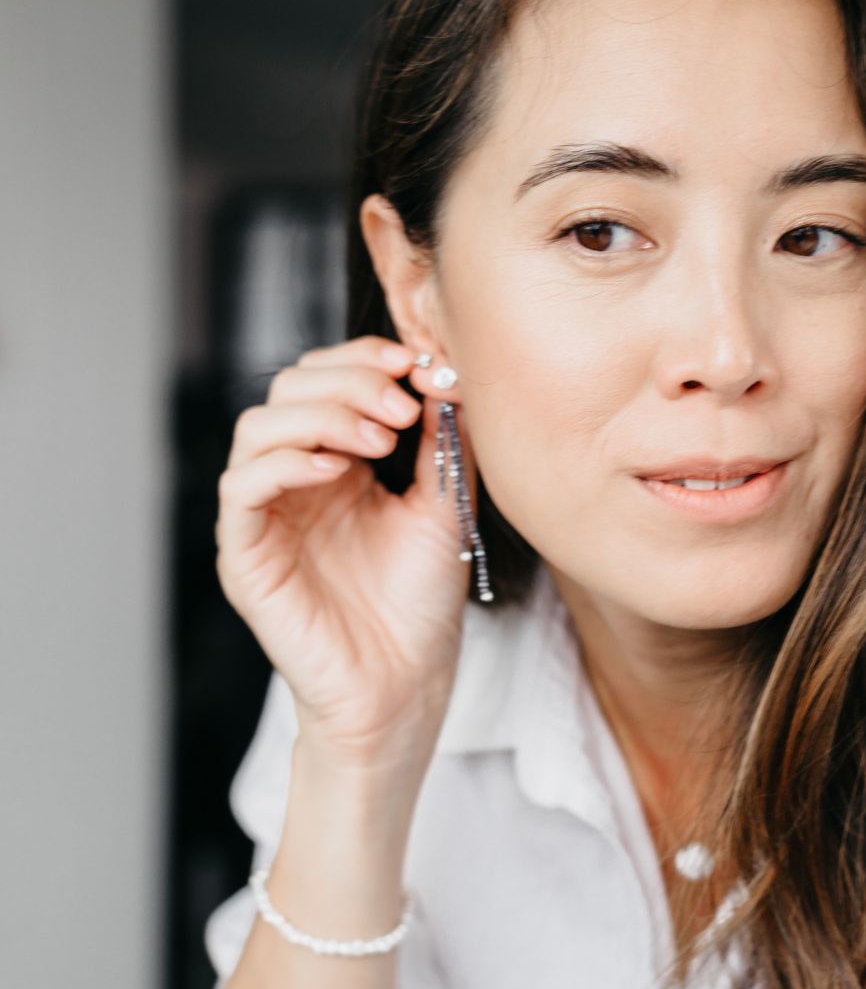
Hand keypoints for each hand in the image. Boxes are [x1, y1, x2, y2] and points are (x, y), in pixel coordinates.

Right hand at [214, 336, 478, 771]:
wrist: (406, 682)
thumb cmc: (420, 602)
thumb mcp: (442, 505)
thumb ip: (441, 442)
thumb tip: (446, 374)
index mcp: (335, 465)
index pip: (323, 381)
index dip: (362, 360)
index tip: (416, 362)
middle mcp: (293, 482)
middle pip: (287, 390)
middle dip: (348, 382)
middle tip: (402, 405)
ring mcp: (265, 516)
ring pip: (257, 428)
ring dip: (321, 416)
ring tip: (380, 437)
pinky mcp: (246, 555)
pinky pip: (242, 488)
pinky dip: (287, 462)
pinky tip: (338, 468)